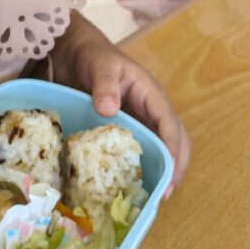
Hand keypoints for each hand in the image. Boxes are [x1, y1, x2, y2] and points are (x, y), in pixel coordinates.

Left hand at [53, 12, 190, 196]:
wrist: (74, 52)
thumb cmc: (91, 55)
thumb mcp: (99, 65)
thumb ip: (104, 84)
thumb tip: (110, 109)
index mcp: (151, 94)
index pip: (170, 125)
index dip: (173, 151)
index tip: (169, 176)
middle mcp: (150, 109)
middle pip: (175, 140)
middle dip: (175, 167)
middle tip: (165, 196)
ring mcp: (139, 119)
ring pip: (160, 147)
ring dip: (162, 170)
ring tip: (153, 196)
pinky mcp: (125, 127)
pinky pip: (139, 149)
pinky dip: (141, 166)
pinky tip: (130, 183)